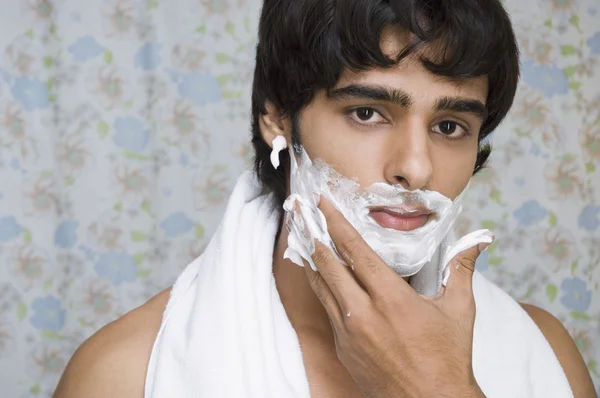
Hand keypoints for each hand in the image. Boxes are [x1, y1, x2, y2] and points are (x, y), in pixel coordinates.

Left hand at [302, 197, 488, 397]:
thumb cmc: (446, 360)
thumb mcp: (459, 311)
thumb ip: (462, 270)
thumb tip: (479, 241)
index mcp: (390, 298)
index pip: (354, 250)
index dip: (335, 222)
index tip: (321, 203)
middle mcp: (362, 312)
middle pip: (327, 263)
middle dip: (312, 232)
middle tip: (301, 211)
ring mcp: (347, 331)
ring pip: (320, 285)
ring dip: (311, 258)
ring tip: (303, 236)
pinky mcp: (342, 347)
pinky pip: (326, 308)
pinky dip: (320, 286)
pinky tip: (320, 275)